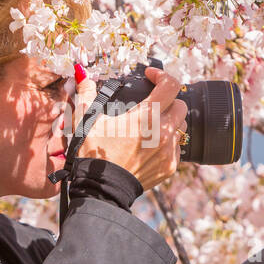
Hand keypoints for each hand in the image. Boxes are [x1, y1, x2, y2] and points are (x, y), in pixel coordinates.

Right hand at [76, 67, 187, 190]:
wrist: (102, 189)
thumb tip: (82, 73)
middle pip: (180, 105)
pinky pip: (177, 148)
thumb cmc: (95, 154)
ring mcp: (169, 150)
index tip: (150, 76)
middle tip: (151, 104)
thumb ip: (88, 93)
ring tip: (151, 126)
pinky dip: (167, 143)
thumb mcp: (88, 121)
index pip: (170, 85)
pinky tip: (150, 146)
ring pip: (181, 126)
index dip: (161, 75)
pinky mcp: (170, 166)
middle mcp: (163, 132)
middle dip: (167, 101)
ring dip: (169, 122)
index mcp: (147, 116)